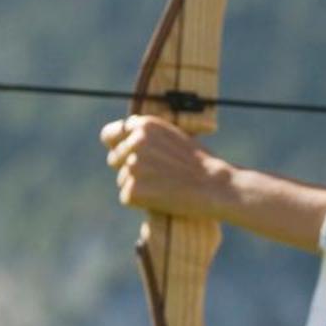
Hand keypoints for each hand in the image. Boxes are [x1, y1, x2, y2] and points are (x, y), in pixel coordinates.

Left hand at [100, 116, 228, 218]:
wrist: (215, 186)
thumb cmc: (200, 163)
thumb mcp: (173, 136)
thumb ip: (148, 136)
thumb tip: (122, 141)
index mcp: (144, 125)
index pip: (110, 135)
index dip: (117, 146)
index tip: (123, 154)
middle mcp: (134, 142)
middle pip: (114, 160)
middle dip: (129, 168)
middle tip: (156, 176)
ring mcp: (132, 166)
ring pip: (122, 179)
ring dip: (138, 185)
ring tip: (165, 186)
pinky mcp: (132, 190)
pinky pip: (127, 197)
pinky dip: (141, 201)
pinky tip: (162, 197)